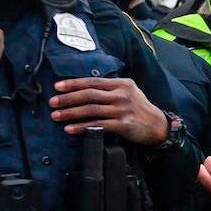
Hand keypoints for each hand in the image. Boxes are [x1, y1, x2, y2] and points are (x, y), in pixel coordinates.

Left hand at [50, 77, 167, 144]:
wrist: (157, 125)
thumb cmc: (139, 108)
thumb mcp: (129, 92)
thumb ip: (110, 88)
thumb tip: (83, 88)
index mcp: (122, 84)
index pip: (93, 81)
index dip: (73, 84)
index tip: (57, 87)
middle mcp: (122, 95)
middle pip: (89, 95)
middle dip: (68, 98)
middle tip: (53, 102)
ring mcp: (123, 110)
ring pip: (91, 110)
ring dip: (71, 113)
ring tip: (56, 116)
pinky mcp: (123, 124)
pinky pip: (98, 125)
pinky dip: (82, 127)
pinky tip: (70, 129)